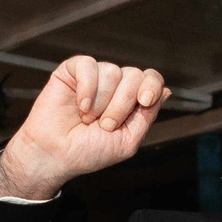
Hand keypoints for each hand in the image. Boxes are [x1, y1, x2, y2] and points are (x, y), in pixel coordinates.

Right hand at [0, 55, 169, 198]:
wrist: (56, 155)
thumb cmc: (89, 152)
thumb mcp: (127, 141)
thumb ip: (147, 116)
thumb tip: (166, 90)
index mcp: (131, 101)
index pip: (151, 79)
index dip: (151, 85)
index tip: (144, 101)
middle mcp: (115, 86)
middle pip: (134, 75)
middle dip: (122, 104)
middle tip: (105, 125)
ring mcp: (94, 77)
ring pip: (112, 71)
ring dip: (102, 101)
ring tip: (88, 119)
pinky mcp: (72, 71)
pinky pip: (89, 65)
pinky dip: (87, 88)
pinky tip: (80, 107)